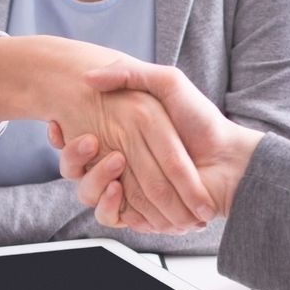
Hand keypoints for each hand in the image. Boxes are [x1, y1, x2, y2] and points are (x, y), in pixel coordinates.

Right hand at [50, 62, 263, 233]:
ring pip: (88, 195)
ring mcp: (129, 191)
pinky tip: (118, 189)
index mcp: (122, 137)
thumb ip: (130, 73)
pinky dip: (110, 204)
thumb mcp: (167, 83)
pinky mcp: (140, 214)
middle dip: (74, 158)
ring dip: (92, 180)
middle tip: (89, 142)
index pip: (79, 142)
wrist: (230, 159)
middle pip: (76, 170)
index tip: (59, 124)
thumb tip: (90, 76)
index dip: (65, 136)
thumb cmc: (202, 120)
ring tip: (113, 163)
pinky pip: (111, 216)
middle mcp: (121, 166)